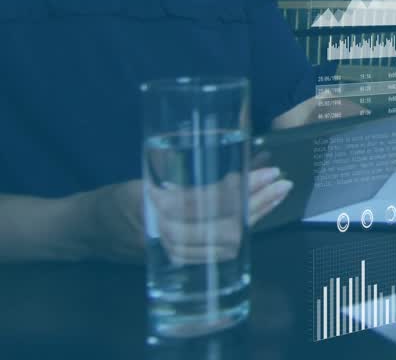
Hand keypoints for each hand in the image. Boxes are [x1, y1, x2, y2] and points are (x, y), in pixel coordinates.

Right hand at [81, 167, 291, 263]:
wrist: (84, 233)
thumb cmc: (112, 201)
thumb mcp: (144, 182)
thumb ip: (181, 181)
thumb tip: (235, 164)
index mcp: (161, 215)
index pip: (214, 204)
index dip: (244, 189)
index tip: (267, 171)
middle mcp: (172, 239)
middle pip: (229, 225)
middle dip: (260, 202)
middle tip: (282, 181)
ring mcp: (178, 254)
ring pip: (229, 239)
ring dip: (257, 215)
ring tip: (278, 192)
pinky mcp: (181, 260)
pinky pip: (220, 246)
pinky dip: (242, 226)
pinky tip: (258, 209)